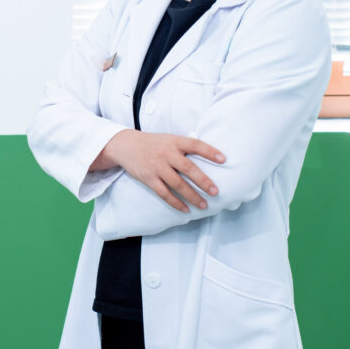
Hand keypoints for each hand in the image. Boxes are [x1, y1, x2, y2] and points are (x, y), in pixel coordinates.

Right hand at [91, 129, 225, 212]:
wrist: (126, 145)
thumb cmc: (153, 143)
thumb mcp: (169, 139)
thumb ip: (185, 147)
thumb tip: (209, 157)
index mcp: (174, 141)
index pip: (195, 145)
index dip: (209, 151)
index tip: (223, 159)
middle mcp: (166, 153)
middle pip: (188, 168)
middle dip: (203, 181)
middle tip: (216, 191)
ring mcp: (157, 167)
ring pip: (177, 184)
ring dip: (192, 196)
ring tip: (204, 205)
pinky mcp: (148, 178)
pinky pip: (164, 193)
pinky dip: (175, 202)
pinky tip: (185, 209)